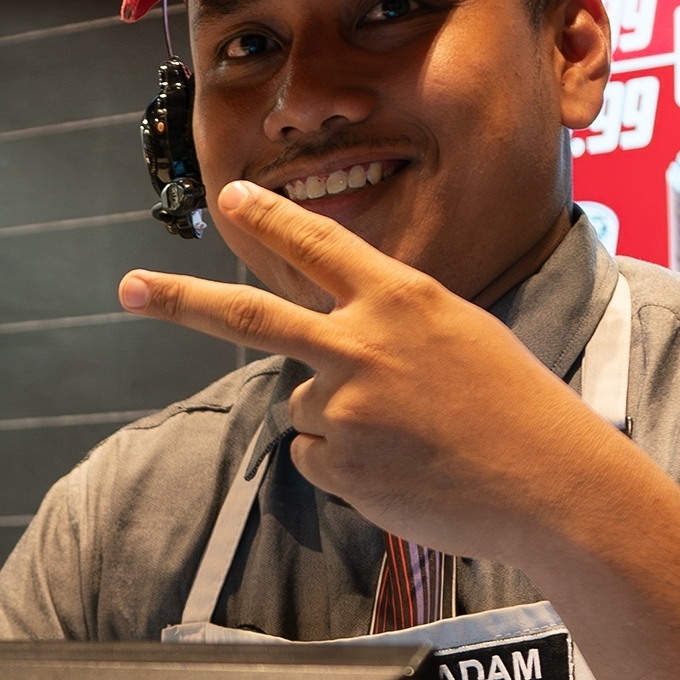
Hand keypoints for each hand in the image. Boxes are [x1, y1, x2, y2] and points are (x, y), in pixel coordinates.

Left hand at [118, 180, 627, 565]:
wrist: (551, 484)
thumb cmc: (516, 406)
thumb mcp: (460, 332)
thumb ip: (387, 324)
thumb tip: (319, 353)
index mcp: (401, 297)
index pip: (318, 244)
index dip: (268, 219)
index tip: (230, 195)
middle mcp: (362, 345)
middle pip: (250, 318)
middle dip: (180, 299)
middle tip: (128, 288)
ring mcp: (346, 408)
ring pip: (305, 403)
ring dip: (344, 418)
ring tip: (412, 434)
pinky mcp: (340, 466)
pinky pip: (316, 455)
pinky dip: (348, 463)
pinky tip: (402, 467)